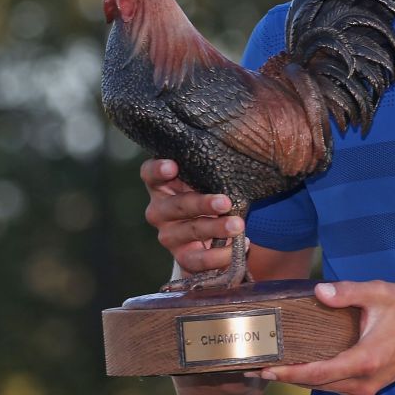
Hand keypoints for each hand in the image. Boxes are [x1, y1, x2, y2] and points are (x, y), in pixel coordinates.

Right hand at [140, 158, 242, 278]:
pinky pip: (197, 260)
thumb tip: (245, 134)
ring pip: (189, 232)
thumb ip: (216, 163)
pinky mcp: (182, 258)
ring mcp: (169, 235)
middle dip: (201, 204)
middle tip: (225, 202)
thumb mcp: (211, 178)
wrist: (215, 236)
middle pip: (175, 206)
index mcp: (163, 185)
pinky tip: (240, 246)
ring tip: (238, 225)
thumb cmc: (212, 194)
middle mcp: (160, 210)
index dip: (157, 170)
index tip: (173, 167)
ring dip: (214, 229)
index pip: (149, 174)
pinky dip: (220, 255)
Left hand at [260, 281, 394, 394]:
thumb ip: (348, 292)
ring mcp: (368, 388)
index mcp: (364, 360)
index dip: (290, 373)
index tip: (267, 369)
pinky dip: (317, 381)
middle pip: (317, 385)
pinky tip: (301, 369)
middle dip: (287, 378)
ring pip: (326, 389)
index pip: (318, 373)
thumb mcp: (380, 294)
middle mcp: (364, 380)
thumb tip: (318, 292)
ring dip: (300, 381)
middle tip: (257, 368)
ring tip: (273, 369)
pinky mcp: (369, 388)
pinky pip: (336, 388)